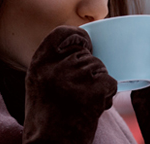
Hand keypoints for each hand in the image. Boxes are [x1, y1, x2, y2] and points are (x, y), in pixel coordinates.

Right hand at [23, 26, 116, 143]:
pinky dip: (106, 96)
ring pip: (100, 69)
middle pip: (87, 55)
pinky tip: (92, 109)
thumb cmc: (46, 118)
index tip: (85, 44)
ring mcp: (75, 78)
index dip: (78, 37)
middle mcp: (56, 67)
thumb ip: (54, 63)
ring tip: (82, 103)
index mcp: (39, 63)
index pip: (63, 32)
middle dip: (89, 72)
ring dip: (98, 85)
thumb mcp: (39, 83)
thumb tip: (82, 46)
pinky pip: (110, 83)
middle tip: (77, 93)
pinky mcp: (93, 90)